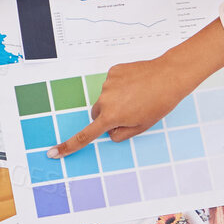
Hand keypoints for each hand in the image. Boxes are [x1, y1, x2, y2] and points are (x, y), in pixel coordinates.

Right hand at [48, 54, 188, 156]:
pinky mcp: (113, 71)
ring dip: (116, 100)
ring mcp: (108, 84)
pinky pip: (112, 84)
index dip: (68, 146)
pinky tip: (136, 84)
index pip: (85, 136)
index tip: (53, 153)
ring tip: (138, 95)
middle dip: (109, 116)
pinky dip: (120, 86)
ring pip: (105, 98)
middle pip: (98, 114)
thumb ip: (121, 134)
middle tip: (131, 112)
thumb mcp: (142, 126)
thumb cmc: (159, 103)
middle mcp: (105, 100)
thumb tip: (109, 132)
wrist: (169, 76)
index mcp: (111, 117)